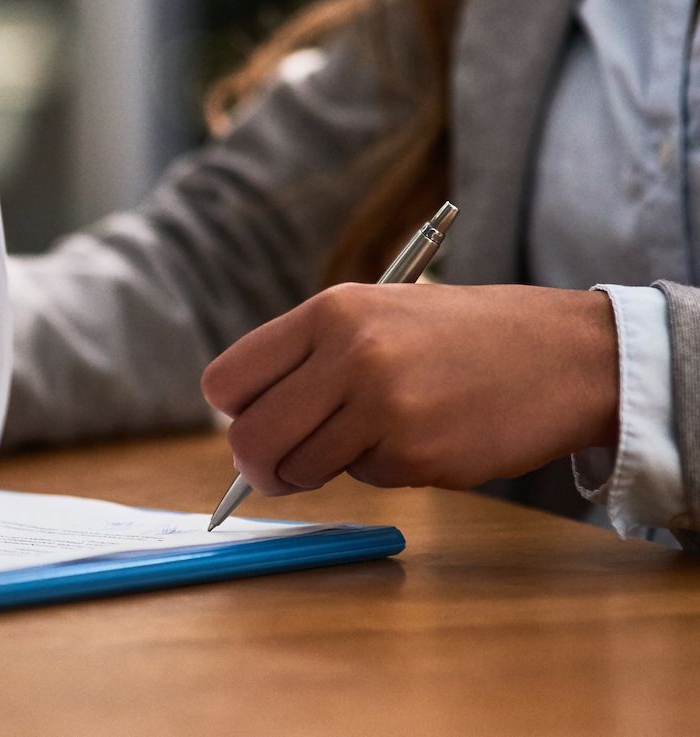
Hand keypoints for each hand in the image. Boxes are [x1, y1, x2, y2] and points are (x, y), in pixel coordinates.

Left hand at [201, 283, 620, 496]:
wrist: (564, 355)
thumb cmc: (460, 336)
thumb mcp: (376, 314)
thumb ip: (310, 358)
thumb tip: (248, 423)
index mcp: (328, 312)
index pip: (227, 380)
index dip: (235, 412)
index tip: (253, 423)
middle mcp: (348, 354)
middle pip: (251, 438)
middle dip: (257, 467)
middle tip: (276, 474)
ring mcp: (382, 406)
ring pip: (303, 468)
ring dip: (326, 467)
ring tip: (376, 433)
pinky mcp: (417, 453)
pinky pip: (366, 479)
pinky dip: (385, 469)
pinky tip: (428, 435)